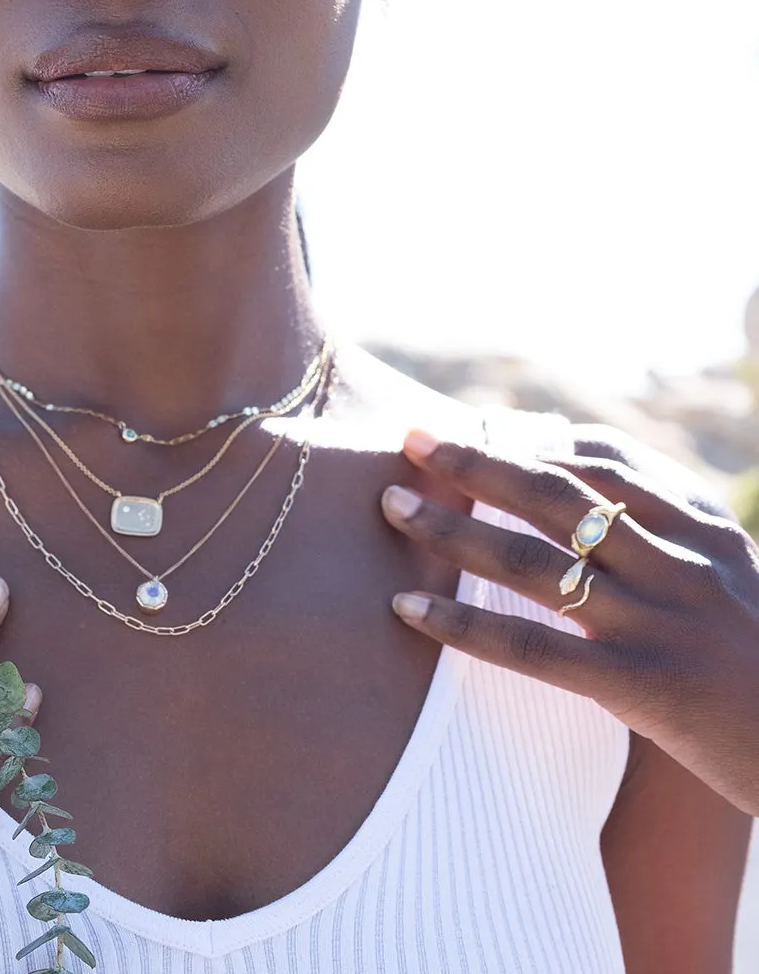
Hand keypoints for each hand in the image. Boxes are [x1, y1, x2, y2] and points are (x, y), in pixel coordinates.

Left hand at [379, 425, 758, 815]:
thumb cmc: (755, 659)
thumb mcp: (727, 575)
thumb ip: (662, 528)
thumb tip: (567, 471)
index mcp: (705, 526)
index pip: (603, 459)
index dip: (527, 438)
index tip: (466, 424)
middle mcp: (682, 563)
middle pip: (556, 493)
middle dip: (476, 461)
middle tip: (410, 439)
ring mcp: (662, 623)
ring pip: (532, 559)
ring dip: (451, 530)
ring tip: (392, 506)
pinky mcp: (645, 688)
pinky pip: (534, 648)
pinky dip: (464, 626)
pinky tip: (407, 611)